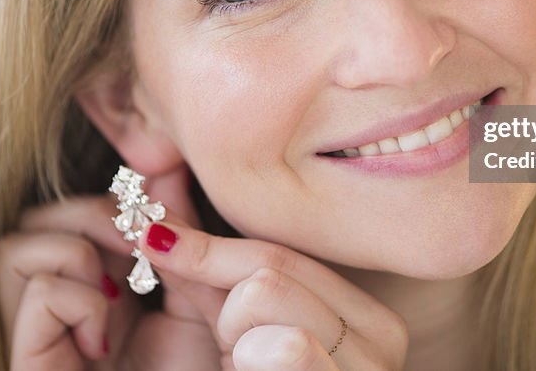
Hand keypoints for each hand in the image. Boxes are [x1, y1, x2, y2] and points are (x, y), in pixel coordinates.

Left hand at [0, 164, 408, 368]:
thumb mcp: (226, 332)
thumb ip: (205, 263)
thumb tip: (157, 182)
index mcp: (362, 313)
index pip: (276, 250)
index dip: (206, 250)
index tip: (152, 241)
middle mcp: (383, 337)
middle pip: (268, 267)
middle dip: (223, 310)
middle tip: (230, 353)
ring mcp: (371, 368)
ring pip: (265, 295)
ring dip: (234, 343)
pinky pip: (282, 346)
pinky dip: (251, 365)